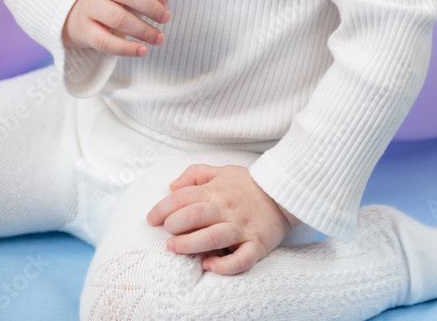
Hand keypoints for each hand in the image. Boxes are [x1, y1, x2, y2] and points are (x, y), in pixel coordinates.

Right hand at [62, 0, 182, 56]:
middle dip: (152, 7)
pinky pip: (104, 41)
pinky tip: (142, 51)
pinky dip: (125, 49)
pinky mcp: (84, 29)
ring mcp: (89, 5)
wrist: (84, 15)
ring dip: (143, 30)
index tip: (165, 4)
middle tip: (165, 19)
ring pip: (118, 18)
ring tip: (159, 38)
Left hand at [146, 163, 300, 274]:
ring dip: (190, 244)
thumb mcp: (222, 171)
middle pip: (195, 215)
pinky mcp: (257, 245)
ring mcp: (243, 227)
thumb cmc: (249, 185)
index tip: (151, 219)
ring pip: (213, 238)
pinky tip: (208, 265)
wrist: (285, 193)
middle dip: (174, 225)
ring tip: (174, 248)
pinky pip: (240, 260)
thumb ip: (196, 174)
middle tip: (165, 233)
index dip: (163, 208)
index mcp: (217, 190)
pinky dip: (223, 265)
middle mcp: (228, 208)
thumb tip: (172, 186)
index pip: (183, 197)